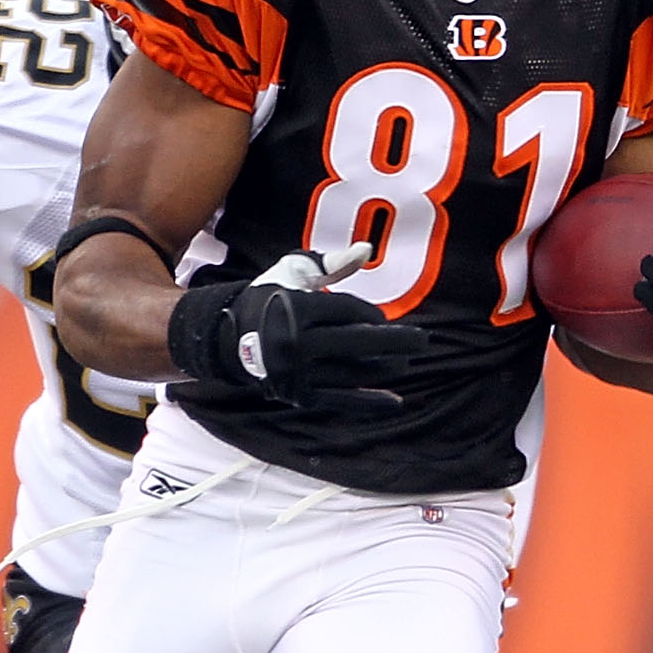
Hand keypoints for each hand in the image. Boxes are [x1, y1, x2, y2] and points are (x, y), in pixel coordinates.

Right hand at [170, 247, 426, 412]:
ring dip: (385, 369)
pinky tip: (394, 401)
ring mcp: (297, 372)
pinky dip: (369, 402)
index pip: (347, 311)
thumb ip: (332, 263)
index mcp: (294, 307)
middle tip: (424, 341)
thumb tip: (367, 250)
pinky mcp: (298, 395)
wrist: (228, 339)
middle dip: (395, 342)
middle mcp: (295, 342)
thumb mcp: (294, 271)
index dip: (371, 315)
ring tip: (406, 364)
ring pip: (352, 372)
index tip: (381, 319)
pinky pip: (341, 400)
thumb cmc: (270, 298)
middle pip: (358, 342)